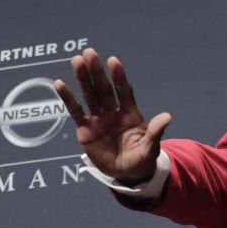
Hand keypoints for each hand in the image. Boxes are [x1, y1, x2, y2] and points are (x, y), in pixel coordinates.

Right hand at [54, 48, 171, 183]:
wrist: (126, 174)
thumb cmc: (140, 160)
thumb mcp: (150, 149)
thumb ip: (155, 133)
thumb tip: (167, 117)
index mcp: (130, 113)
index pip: (124, 91)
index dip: (119, 77)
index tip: (113, 61)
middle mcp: (113, 112)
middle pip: (104, 88)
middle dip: (97, 72)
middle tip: (89, 52)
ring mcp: (98, 119)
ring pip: (89, 95)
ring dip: (83, 78)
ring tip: (76, 61)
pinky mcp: (85, 129)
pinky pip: (75, 111)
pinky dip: (68, 98)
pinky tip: (59, 83)